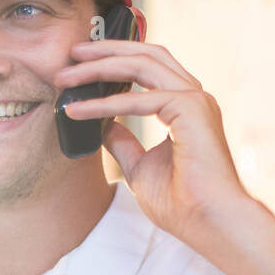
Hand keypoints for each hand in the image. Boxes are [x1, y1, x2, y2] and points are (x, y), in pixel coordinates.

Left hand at [53, 39, 252, 251]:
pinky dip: (104, 103)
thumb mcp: (139, 167)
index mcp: (185, 107)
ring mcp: (195, 100)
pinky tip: (78, 109)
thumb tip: (104, 125)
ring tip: (66, 75)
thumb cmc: (181, 203)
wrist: (208, 224)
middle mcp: (193, 97)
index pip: (149, 67)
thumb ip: (123, 142)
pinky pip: (140, 98)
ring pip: (142, 65)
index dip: (115, 59)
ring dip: (100, 66)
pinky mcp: (191, 109)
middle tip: (70, 53)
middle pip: (146, 55)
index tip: (80, 64)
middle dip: (104, 50)